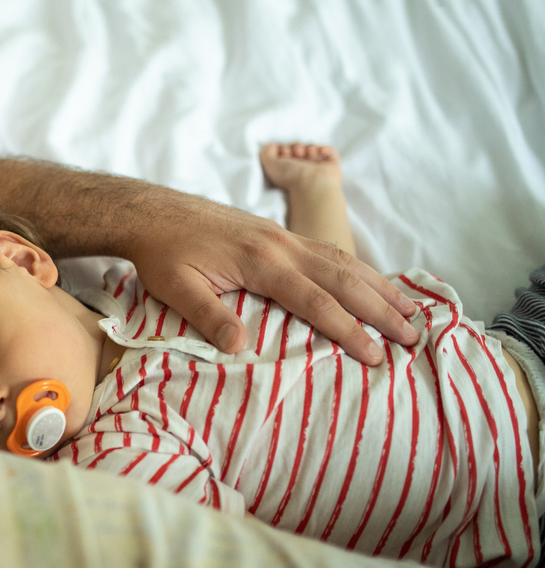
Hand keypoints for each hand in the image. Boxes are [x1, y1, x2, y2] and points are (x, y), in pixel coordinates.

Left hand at [124, 188, 418, 365]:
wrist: (151, 212)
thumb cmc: (160, 254)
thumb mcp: (174, 287)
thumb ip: (207, 315)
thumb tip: (239, 347)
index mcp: (260, 261)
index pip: (316, 301)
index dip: (348, 329)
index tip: (375, 355)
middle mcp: (280, 244)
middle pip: (344, 278)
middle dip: (382, 309)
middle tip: (415, 337)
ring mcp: (281, 235)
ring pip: (342, 260)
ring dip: (379, 286)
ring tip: (411, 311)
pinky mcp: (276, 232)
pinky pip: (327, 251)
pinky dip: (356, 269)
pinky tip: (369, 283)